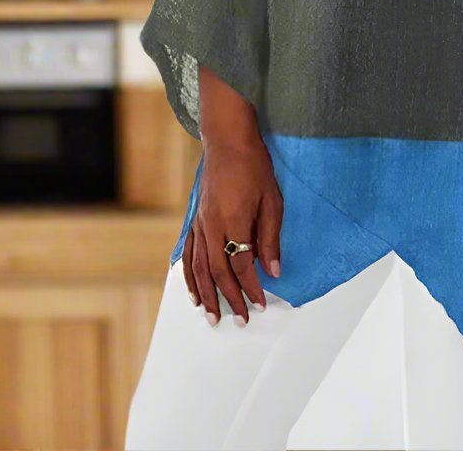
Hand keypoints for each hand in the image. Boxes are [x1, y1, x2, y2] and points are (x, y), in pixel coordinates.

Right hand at [183, 132, 282, 326]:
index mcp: (233, 221)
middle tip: (239, 320)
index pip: (241, 265)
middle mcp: (211, 227)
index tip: (260, 303)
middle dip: (229, 299)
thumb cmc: (254, 167)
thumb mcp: (272, 200)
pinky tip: (194, 292)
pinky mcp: (194, 220)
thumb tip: (274, 270)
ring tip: (213, 316)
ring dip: (206, 295)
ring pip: (199, 269)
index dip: (251, 288)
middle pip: (218, 273)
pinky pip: (188, 255)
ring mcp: (199, 224)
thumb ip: (270, 237)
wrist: (227, 141)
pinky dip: (189, 277)